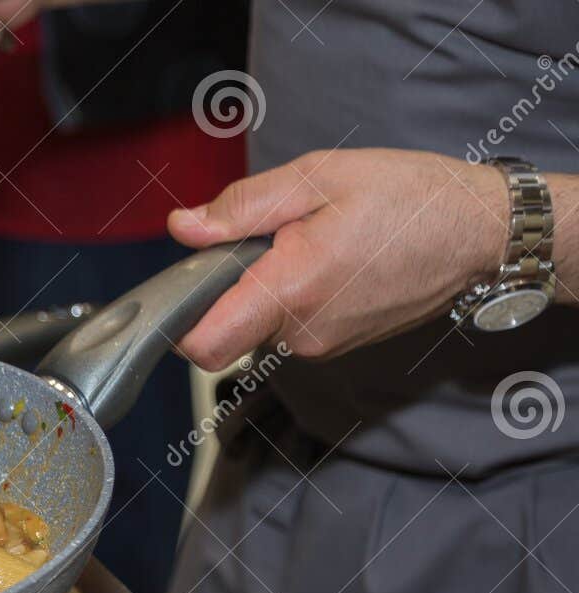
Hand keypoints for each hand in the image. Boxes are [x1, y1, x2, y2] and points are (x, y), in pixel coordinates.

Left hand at [168, 148, 509, 369]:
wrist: (481, 232)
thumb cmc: (410, 198)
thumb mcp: (318, 178)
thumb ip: (243, 207)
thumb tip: (185, 227)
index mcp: (291, 291)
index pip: (203, 345)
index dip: (180, 319)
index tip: (187, 283)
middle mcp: (303, 334)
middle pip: (224, 333)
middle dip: (223, 292)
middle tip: (257, 243)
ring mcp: (321, 346)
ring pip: (256, 329)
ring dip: (260, 291)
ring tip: (303, 245)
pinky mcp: (336, 345)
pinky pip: (287, 329)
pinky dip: (288, 299)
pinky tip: (323, 262)